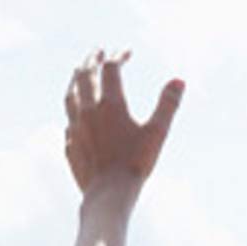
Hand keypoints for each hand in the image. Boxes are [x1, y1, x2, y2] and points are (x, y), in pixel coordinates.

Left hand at [64, 50, 184, 192]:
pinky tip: (76, 112)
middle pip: (84, 76)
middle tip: (97, 51)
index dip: (117, 57)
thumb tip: (178, 81)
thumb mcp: (158, 132)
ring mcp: (75, 128)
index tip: (126, 53)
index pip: (110, 69)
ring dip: (75, 80)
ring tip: (79, 72)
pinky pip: (68, 120)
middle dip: (91, 60)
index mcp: (110, 104)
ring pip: (70, 96)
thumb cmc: (135, 163)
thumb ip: (168, 104)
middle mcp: (87, 112)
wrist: (108, 194)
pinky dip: (72, 108)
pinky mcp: (70, 145)